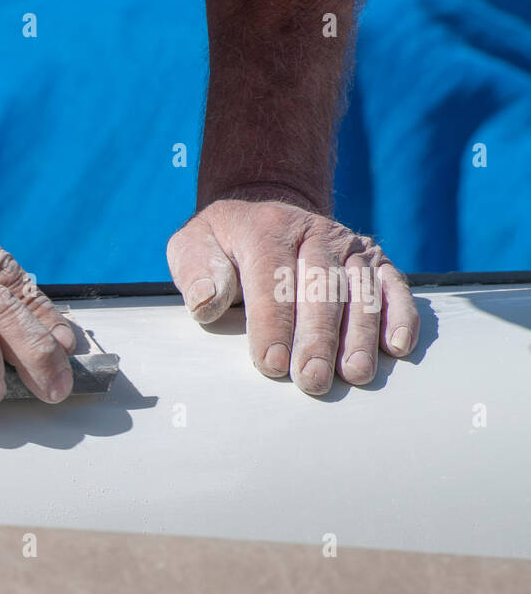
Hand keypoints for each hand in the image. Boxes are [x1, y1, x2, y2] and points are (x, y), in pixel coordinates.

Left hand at [166, 195, 418, 394]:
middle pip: (321, 288)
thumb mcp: (193, 247)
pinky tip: (397, 347)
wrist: (264, 213)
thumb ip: (195, 271)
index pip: (273, 279)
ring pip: (361, 290)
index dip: (273, 324)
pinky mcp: (373, 260)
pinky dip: (400, 314)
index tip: (271, 364)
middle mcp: (314, 233)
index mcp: (267, 230)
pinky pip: (392, 285)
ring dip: (360, 335)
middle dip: (318, 339)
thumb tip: (205, 301)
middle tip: (313, 380)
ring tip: (355, 374)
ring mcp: (348, 246)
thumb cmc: (225, 245)